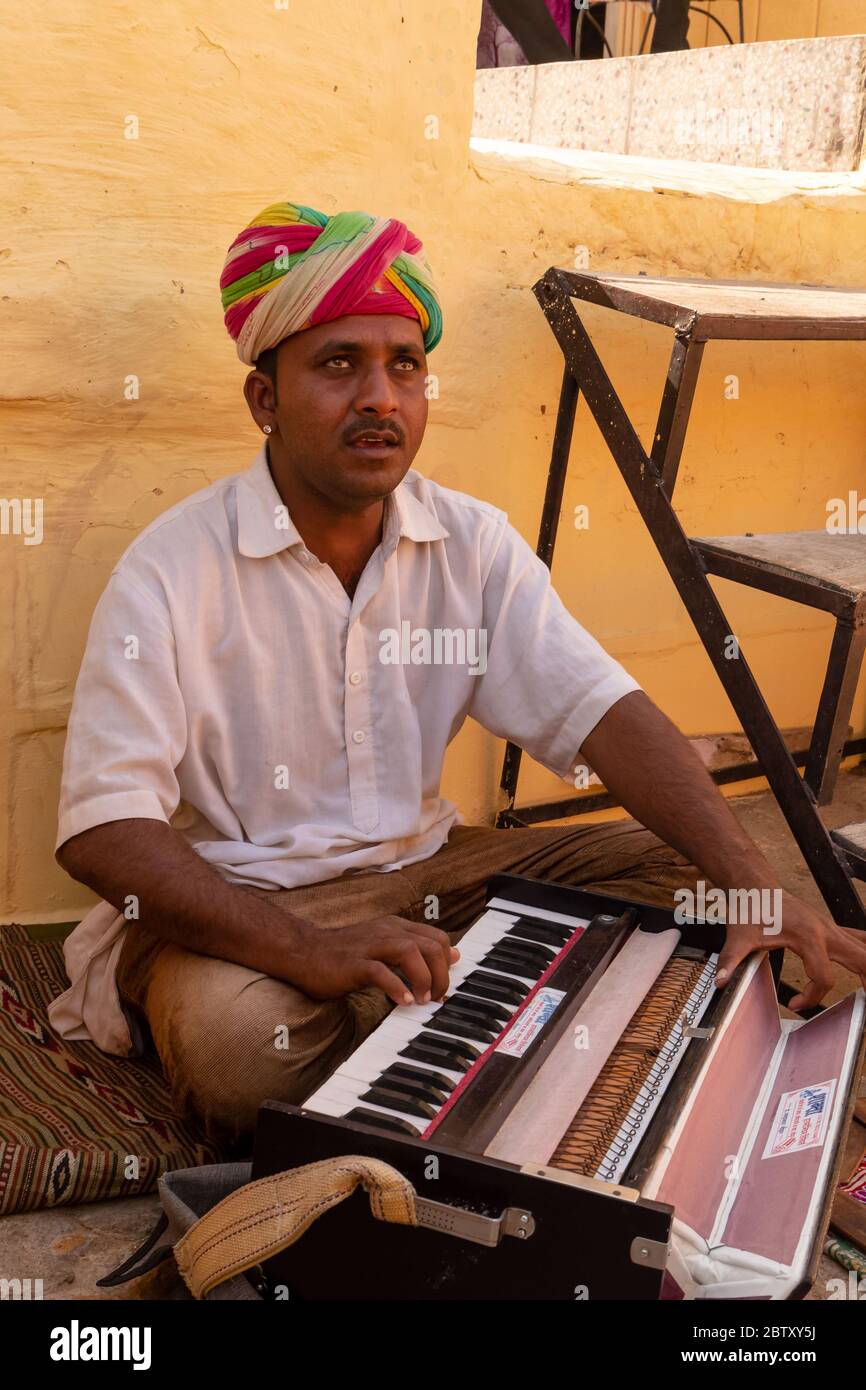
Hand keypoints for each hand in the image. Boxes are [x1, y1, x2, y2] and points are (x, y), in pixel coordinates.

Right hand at [292, 915, 459, 1007]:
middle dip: (441, 974)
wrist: (304, 952)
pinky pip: (380, 972)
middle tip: (437, 997)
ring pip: (409, 951)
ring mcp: (370, 946)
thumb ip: (417, 949)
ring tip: (423, 1000)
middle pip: (429, 945)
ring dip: (423, 978)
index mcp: (396, 927)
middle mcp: (386, 931)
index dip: (447, 963)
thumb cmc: (346, 954)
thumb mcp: (387, 946)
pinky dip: (397, 987)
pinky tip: (403, 1002)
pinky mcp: (354, 963)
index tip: (444, 984)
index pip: (437, 937)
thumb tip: (454, 954)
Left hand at [716, 889, 865, 1011]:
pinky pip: (859, 940)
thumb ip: (730, 959)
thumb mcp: (739, 936)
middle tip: (862, 1005)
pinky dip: (864, 954)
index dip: (812, 997)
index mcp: (808, 936)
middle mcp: (826, 931)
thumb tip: (720, 982)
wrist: (756, 886)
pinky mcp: (830, 928)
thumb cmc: (750, 909)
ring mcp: (831, 928)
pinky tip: (864, 969)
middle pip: (863, 960)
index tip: (794, 1004)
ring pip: (865, 948)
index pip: (823, 977)